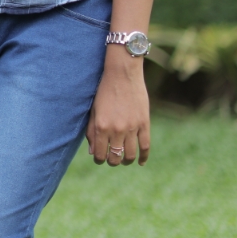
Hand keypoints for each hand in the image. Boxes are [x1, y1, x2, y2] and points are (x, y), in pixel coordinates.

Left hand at [87, 48, 150, 165]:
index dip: (99, 159)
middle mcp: (116, 129)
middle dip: (112, 161)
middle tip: (111, 159)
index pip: (99, 153)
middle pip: (115, 156)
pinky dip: (143, 157)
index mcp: (101, 126)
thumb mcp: (94, 110)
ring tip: (124, 160)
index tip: (99, 158)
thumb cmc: (104, 91)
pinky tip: (140, 162)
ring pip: (130, 154)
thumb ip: (91, 131)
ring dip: (126, 161)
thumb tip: (92, 152)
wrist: (122, 75)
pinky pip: (145, 146)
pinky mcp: (144, 124)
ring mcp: (132, 128)